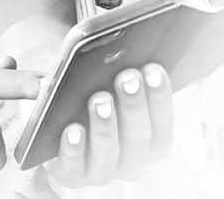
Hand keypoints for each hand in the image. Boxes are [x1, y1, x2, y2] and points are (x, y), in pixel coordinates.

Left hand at [44, 62, 173, 188]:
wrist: (60, 131)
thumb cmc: (92, 101)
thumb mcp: (109, 87)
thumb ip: (121, 75)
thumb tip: (121, 48)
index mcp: (150, 140)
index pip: (163, 123)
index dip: (160, 97)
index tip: (153, 68)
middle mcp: (131, 160)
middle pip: (138, 137)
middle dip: (133, 106)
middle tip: (128, 78)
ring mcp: (102, 170)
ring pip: (108, 152)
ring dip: (105, 126)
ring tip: (99, 100)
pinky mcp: (73, 175)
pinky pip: (75, 165)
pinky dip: (74, 148)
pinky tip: (72, 129)